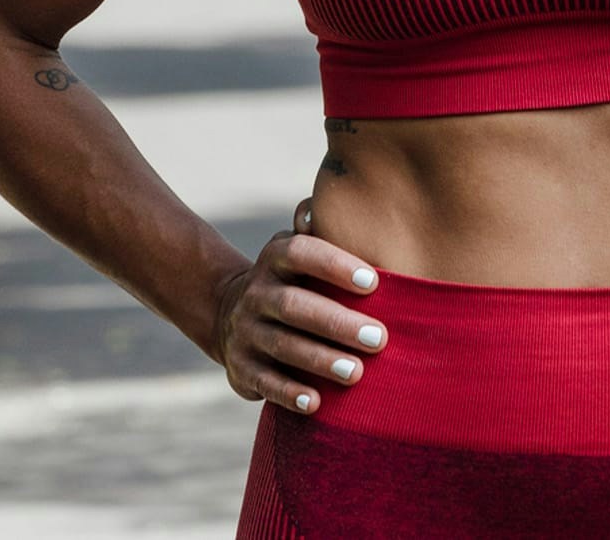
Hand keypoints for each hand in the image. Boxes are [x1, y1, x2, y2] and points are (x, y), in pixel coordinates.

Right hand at [211, 196, 385, 414]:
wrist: (230, 313)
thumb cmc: (290, 278)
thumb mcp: (296, 247)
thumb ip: (316, 227)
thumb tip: (324, 207)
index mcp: (274, 258)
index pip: (302, 253)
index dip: (334, 265)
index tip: (373, 281)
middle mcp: (256, 293)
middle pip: (294, 306)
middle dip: (337, 323)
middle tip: (379, 338)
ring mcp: (245, 331)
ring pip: (282, 345)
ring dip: (320, 360)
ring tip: (357, 372)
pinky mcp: (241, 368)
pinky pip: (265, 382)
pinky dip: (289, 392)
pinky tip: (316, 402)